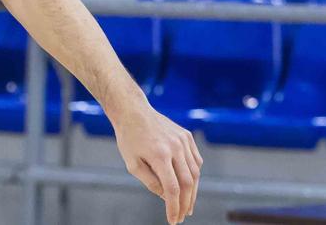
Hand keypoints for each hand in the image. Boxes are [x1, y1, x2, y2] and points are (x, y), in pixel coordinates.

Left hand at [113, 105, 202, 223]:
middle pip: (188, 183)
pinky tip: (190, 185)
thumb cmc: (129, 138)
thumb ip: (150, 182)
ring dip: (193, 191)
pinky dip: (194, 175)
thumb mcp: (132, 163)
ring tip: (187, 204)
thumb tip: (166, 197)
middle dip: (186, 203)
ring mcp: (183, 140)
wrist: (133, 111)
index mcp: (159, 154)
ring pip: (195, 172)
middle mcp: (175, 147)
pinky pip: (195, 160)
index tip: (173, 220)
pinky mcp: (187, 136)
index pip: (172, 188)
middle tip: (182, 215)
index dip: (174, 207)